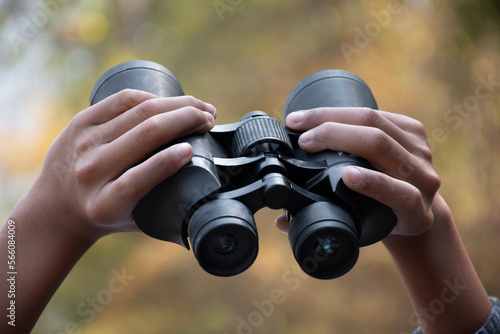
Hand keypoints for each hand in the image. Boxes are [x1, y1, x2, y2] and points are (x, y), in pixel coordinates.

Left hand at [24, 89, 215, 242]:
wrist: (57, 207)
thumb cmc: (106, 215)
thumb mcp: (135, 222)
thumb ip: (167, 215)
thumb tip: (209, 203)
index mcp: (105, 204)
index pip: (138, 179)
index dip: (168, 161)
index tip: (192, 149)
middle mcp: (91, 171)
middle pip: (145, 134)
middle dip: (186, 119)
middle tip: (210, 118)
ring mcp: (84, 143)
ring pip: (139, 111)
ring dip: (177, 105)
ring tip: (199, 108)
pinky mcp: (81, 122)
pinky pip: (122, 99)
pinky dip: (152, 97)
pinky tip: (171, 101)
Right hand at [275, 107, 440, 239]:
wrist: (415, 207)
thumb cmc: (382, 220)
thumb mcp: (363, 228)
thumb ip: (327, 223)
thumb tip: (281, 222)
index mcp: (414, 211)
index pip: (400, 193)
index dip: (373, 183)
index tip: (345, 175)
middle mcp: (422, 178)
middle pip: (379, 144)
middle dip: (335, 136)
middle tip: (302, 139)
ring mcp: (421, 151)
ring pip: (376, 121)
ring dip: (332, 117)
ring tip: (300, 121)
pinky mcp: (415, 129)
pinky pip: (377, 112)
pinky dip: (342, 111)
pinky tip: (319, 114)